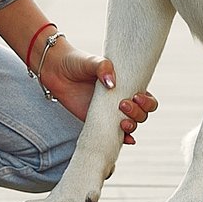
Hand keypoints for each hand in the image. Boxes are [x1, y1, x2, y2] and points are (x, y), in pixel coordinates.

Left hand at [38, 39, 157, 143]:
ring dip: (132, 126)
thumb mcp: (92, 61)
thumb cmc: (77, 63)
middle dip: (138, 113)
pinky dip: (123, 139)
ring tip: (122, 122)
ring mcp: (108, 112)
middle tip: (123, 104)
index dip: (147, 101)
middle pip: (141, 114)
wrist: (56, 71)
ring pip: (130, 125)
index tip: (136, 96)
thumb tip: (111, 83)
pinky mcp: (96, 122)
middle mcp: (120, 100)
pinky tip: (127, 140)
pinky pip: (112, 134)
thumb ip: (103, 67)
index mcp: (125, 85)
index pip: (146, 97)